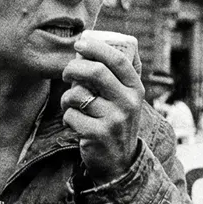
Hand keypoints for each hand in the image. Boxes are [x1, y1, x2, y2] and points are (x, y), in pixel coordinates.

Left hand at [60, 33, 143, 183]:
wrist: (119, 162)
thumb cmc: (117, 122)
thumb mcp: (128, 99)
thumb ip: (122, 74)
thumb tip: (111, 41)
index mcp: (136, 90)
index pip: (118, 60)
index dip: (96, 48)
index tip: (79, 44)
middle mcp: (128, 103)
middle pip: (95, 72)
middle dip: (73, 68)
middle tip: (66, 73)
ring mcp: (114, 120)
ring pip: (78, 95)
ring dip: (67, 97)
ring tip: (70, 104)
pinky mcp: (97, 135)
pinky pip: (71, 115)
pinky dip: (67, 116)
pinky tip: (74, 122)